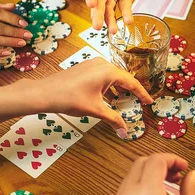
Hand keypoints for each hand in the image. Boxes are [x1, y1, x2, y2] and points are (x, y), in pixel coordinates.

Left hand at [25, 58, 152, 137]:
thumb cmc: (70, 98)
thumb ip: (114, 119)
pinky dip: (108, 86)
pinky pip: (103, 75)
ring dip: (118, 89)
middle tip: (138, 103)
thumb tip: (125, 131)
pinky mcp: (85, 67)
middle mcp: (102, 63)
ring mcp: (92, 64)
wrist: (45, 93)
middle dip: (130, 91)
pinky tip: (107, 97)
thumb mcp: (96, 110)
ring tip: (123, 101)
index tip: (149, 102)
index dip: (142, 94)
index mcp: (108, 71)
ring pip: (112, 77)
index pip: (132, 82)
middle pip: (123, 78)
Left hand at [107, 153, 194, 194]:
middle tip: (175, 175)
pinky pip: (124, 190)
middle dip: (160, 164)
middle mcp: (128, 192)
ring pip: (131, 175)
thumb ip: (190, 192)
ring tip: (165, 191)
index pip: (157, 159)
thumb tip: (191, 176)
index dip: (173, 159)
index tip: (183, 167)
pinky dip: (138, 188)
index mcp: (147, 190)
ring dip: (148, 175)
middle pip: (142, 162)